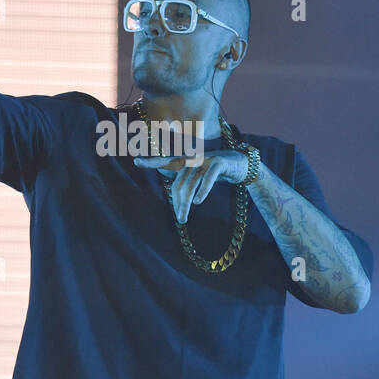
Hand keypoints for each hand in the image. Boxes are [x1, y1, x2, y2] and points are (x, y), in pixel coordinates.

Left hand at [133, 150, 250, 222]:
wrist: (242, 164)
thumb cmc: (216, 171)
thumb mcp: (199, 175)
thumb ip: (185, 181)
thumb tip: (174, 195)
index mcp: (186, 161)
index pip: (165, 161)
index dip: (151, 162)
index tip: (136, 161)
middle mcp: (193, 158)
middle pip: (179, 183)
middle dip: (178, 203)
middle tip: (180, 219)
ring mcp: (205, 159)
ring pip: (191, 183)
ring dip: (186, 203)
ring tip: (184, 218)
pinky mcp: (218, 163)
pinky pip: (208, 178)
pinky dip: (202, 190)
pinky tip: (198, 201)